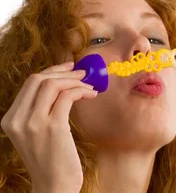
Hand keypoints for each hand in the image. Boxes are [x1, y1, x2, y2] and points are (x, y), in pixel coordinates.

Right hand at [1, 61, 97, 191]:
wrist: (54, 186)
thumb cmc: (51, 159)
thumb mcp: (36, 133)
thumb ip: (40, 111)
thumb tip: (62, 84)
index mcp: (10, 120)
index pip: (29, 84)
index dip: (52, 71)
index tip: (69, 68)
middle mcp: (17, 120)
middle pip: (38, 79)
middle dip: (64, 72)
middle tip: (83, 73)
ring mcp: (33, 123)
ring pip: (52, 84)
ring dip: (75, 81)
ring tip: (89, 86)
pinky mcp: (53, 127)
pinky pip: (67, 96)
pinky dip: (81, 90)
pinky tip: (91, 95)